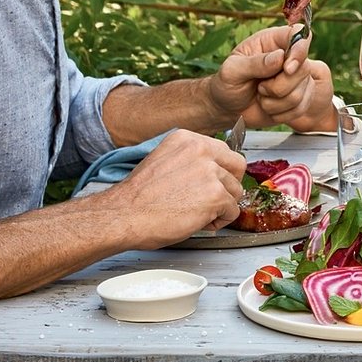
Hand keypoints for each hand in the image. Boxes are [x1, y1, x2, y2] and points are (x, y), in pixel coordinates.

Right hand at [107, 129, 246, 243]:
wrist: (124, 215)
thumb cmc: (138, 197)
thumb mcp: (165, 162)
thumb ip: (190, 160)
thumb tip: (213, 170)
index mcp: (187, 139)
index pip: (223, 151)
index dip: (220, 172)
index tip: (209, 184)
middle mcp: (201, 150)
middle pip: (237, 166)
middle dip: (229, 185)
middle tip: (212, 199)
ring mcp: (210, 172)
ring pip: (236, 191)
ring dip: (221, 206)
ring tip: (197, 213)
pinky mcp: (216, 195)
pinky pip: (232, 212)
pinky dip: (219, 222)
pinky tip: (198, 222)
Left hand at [209, 25, 337, 132]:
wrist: (228, 109)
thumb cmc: (227, 84)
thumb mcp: (231, 71)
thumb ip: (254, 63)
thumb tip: (280, 57)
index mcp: (272, 42)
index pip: (298, 34)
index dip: (299, 49)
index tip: (288, 68)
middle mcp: (288, 57)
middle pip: (303, 69)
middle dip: (279, 86)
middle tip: (260, 88)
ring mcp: (297, 78)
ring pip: (302, 92)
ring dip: (276, 102)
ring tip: (261, 97)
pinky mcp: (300, 98)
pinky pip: (300, 108)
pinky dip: (281, 114)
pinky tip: (269, 108)